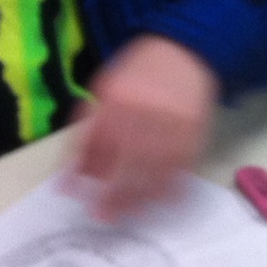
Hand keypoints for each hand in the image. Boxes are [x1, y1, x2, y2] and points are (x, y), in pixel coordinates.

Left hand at [70, 34, 218, 221]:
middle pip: (125, 158)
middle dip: (112, 191)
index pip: (94, 138)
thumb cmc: (138, 74)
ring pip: (154, 166)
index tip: (70, 194)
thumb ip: (88, 127)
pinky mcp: (195, 128)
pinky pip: (183, 164)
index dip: (80, 168)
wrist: (183, 50)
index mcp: (116, 96)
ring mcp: (173, 119)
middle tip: (101, 216)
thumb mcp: (105, 89)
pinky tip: (161, 201)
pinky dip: (173, 184)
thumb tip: (74, 172)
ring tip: (127, 215)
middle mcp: (145, 108)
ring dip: (140, 195)